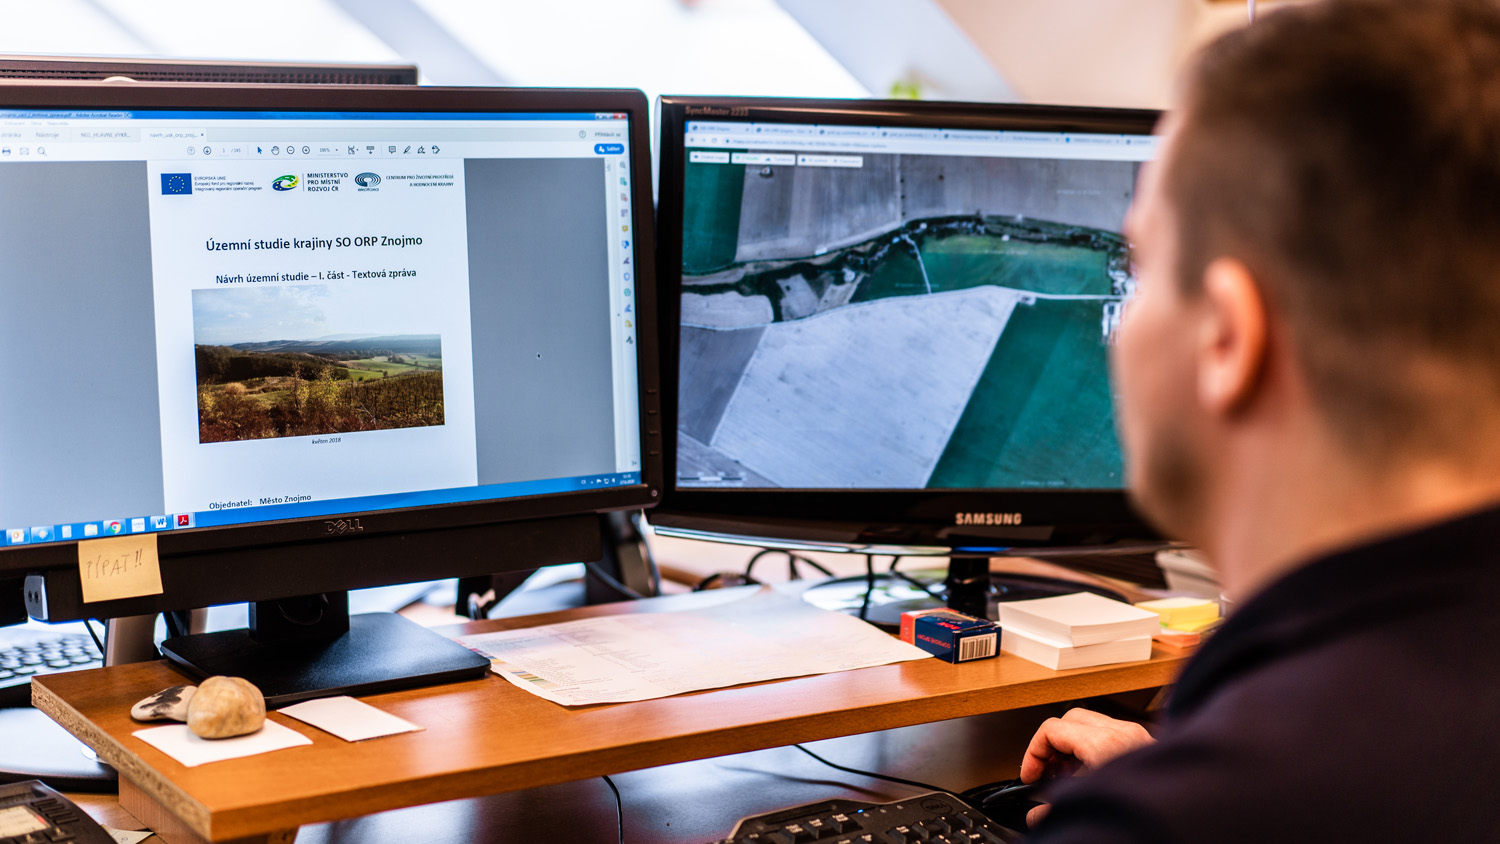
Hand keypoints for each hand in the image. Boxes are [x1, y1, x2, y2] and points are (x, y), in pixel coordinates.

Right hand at [1019, 708, 1153, 826]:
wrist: (1195, 821)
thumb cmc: (1149, 808)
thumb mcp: (1090, 804)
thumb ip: (1055, 807)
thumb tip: (1037, 814)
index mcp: (1105, 742)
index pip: (1053, 728)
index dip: (1033, 751)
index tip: (1029, 774)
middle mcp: (1125, 732)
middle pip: (1071, 718)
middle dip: (1052, 744)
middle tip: (1043, 772)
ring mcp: (1140, 736)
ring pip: (1091, 724)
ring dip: (1072, 746)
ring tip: (1065, 775)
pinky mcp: (1149, 746)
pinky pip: (1112, 735)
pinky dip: (1093, 748)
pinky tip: (1091, 775)